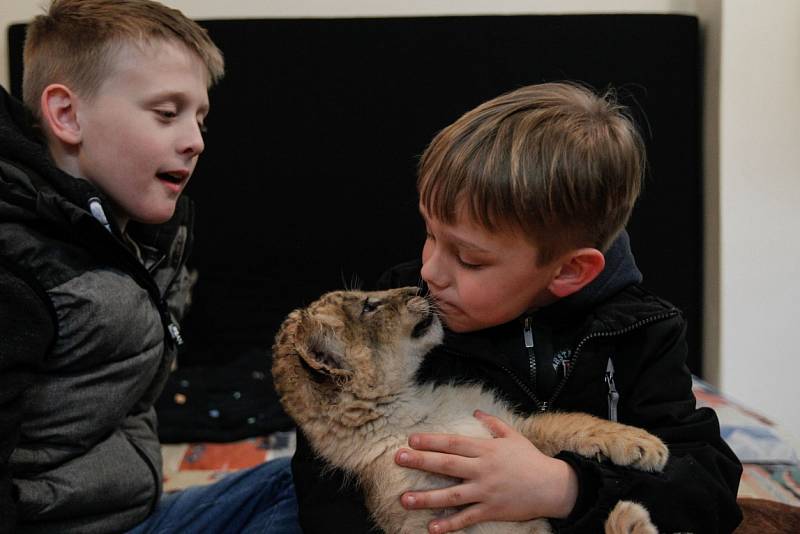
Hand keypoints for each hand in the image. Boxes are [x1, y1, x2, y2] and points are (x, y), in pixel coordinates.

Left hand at [394, 410, 578, 532]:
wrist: (552, 486)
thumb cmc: (531, 459)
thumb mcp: (513, 436)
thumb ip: (493, 424)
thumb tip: (476, 412)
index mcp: (486, 449)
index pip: (453, 443)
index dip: (431, 441)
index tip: (411, 440)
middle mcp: (482, 469)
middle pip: (446, 465)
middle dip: (420, 461)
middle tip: (397, 458)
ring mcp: (485, 491)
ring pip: (451, 495)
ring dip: (426, 497)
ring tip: (404, 499)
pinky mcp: (491, 510)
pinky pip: (467, 518)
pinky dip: (449, 524)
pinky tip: (431, 528)